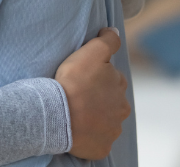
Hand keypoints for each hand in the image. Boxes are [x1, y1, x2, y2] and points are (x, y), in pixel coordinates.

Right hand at [56, 27, 130, 160]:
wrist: (59, 115)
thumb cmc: (74, 83)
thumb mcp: (91, 53)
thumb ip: (107, 41)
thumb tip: (114, 31)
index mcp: (119, 89)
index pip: (112, 80)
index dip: (98, 78)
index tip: (83, 78)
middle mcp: (120, 111)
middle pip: (110, 103)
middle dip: (98, 99)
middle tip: (78, 96)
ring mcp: (111, 131)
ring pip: (104, 122)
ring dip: (94, 118)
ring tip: (75, 113)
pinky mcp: (101, 147)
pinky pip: (97, 141)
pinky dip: (89, 136)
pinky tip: (76, 129)